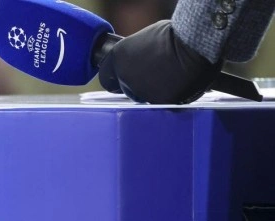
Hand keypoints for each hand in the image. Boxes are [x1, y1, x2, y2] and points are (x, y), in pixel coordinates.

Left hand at [98, 20, 222, 103]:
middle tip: (156, 76)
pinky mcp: (156, 102)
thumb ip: (135, 54)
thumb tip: (138, 62)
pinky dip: (170, 97)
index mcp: (117, 57)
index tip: (125, 77)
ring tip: (171, 78)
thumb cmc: (175, 36)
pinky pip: (161, 103)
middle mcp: (123, 76)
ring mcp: (138, 91)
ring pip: (144, 97)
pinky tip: (180, 86)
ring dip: (153, 92)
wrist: (194, 45)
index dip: (116, 77)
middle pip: (126, 88)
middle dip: (137, 85)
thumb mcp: (145, 40)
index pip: (107, 75)